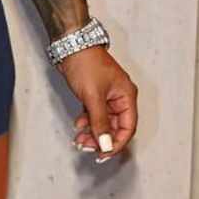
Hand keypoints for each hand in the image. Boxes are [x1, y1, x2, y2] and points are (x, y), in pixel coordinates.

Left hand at [54, 45, 137, 163]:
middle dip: (101, 139)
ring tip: (80, 140)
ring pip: (104, 122)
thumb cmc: (85, 62)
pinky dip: (87, 122)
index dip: (116, 143)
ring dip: (93, 133)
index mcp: (127, 96)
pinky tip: (78, 125)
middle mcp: (120, 97)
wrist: (70, 44)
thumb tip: (106, 144)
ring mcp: (108, 95)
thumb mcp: (93, 96)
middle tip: (86, 148)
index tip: (103, 154)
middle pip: (116, 127)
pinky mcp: (95, 94)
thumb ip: (100, 122)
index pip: (128, 127)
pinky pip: (95, 114)